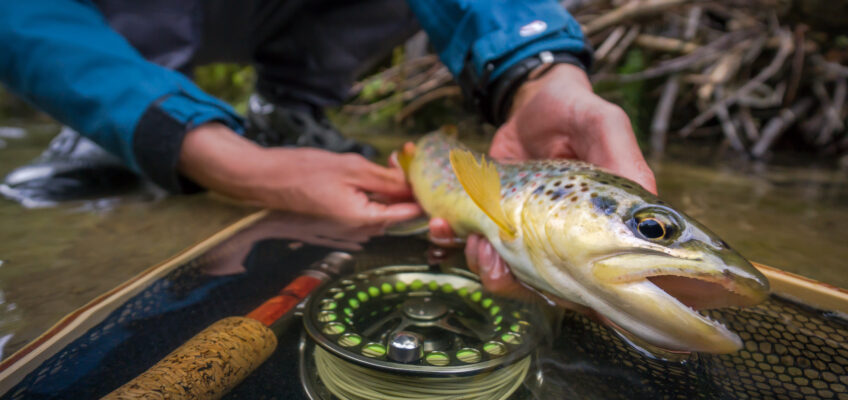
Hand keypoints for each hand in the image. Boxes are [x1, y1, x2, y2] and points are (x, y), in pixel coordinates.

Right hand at [179, 123, 421, 225]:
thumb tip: (416, 186)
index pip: (410, 213)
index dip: (423, 192)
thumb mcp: (353, 168)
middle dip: (405, 185)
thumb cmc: (303, 172)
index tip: (429, 173)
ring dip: (388, 188)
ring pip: (381, 210)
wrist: (264, 180)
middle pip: (396, 211)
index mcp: (365, 221)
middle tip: (402, 156)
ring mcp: (347, 232)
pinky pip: (365, 212)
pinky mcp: (338, 226)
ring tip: (387, 161)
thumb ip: (388, 180)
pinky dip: (372, 195)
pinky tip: (369, 174)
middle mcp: (359, 233)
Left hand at [433, 64, 656, 297]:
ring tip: (467, 236)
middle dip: (510, 279)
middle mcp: (565, 240)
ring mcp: (527, 233)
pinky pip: (475, 245)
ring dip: (480, 263)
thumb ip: (624, 159)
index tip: (543, 284)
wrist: (530, 97)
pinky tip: (442, 224)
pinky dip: (454, 240)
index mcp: (600, 229)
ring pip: (505, 272)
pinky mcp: (494, 219)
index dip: (571, 296)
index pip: (593, 281)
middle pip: (542, 286)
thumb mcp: (604, 125)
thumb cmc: (576, 110)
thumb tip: (651, 203)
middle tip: (492, 252)